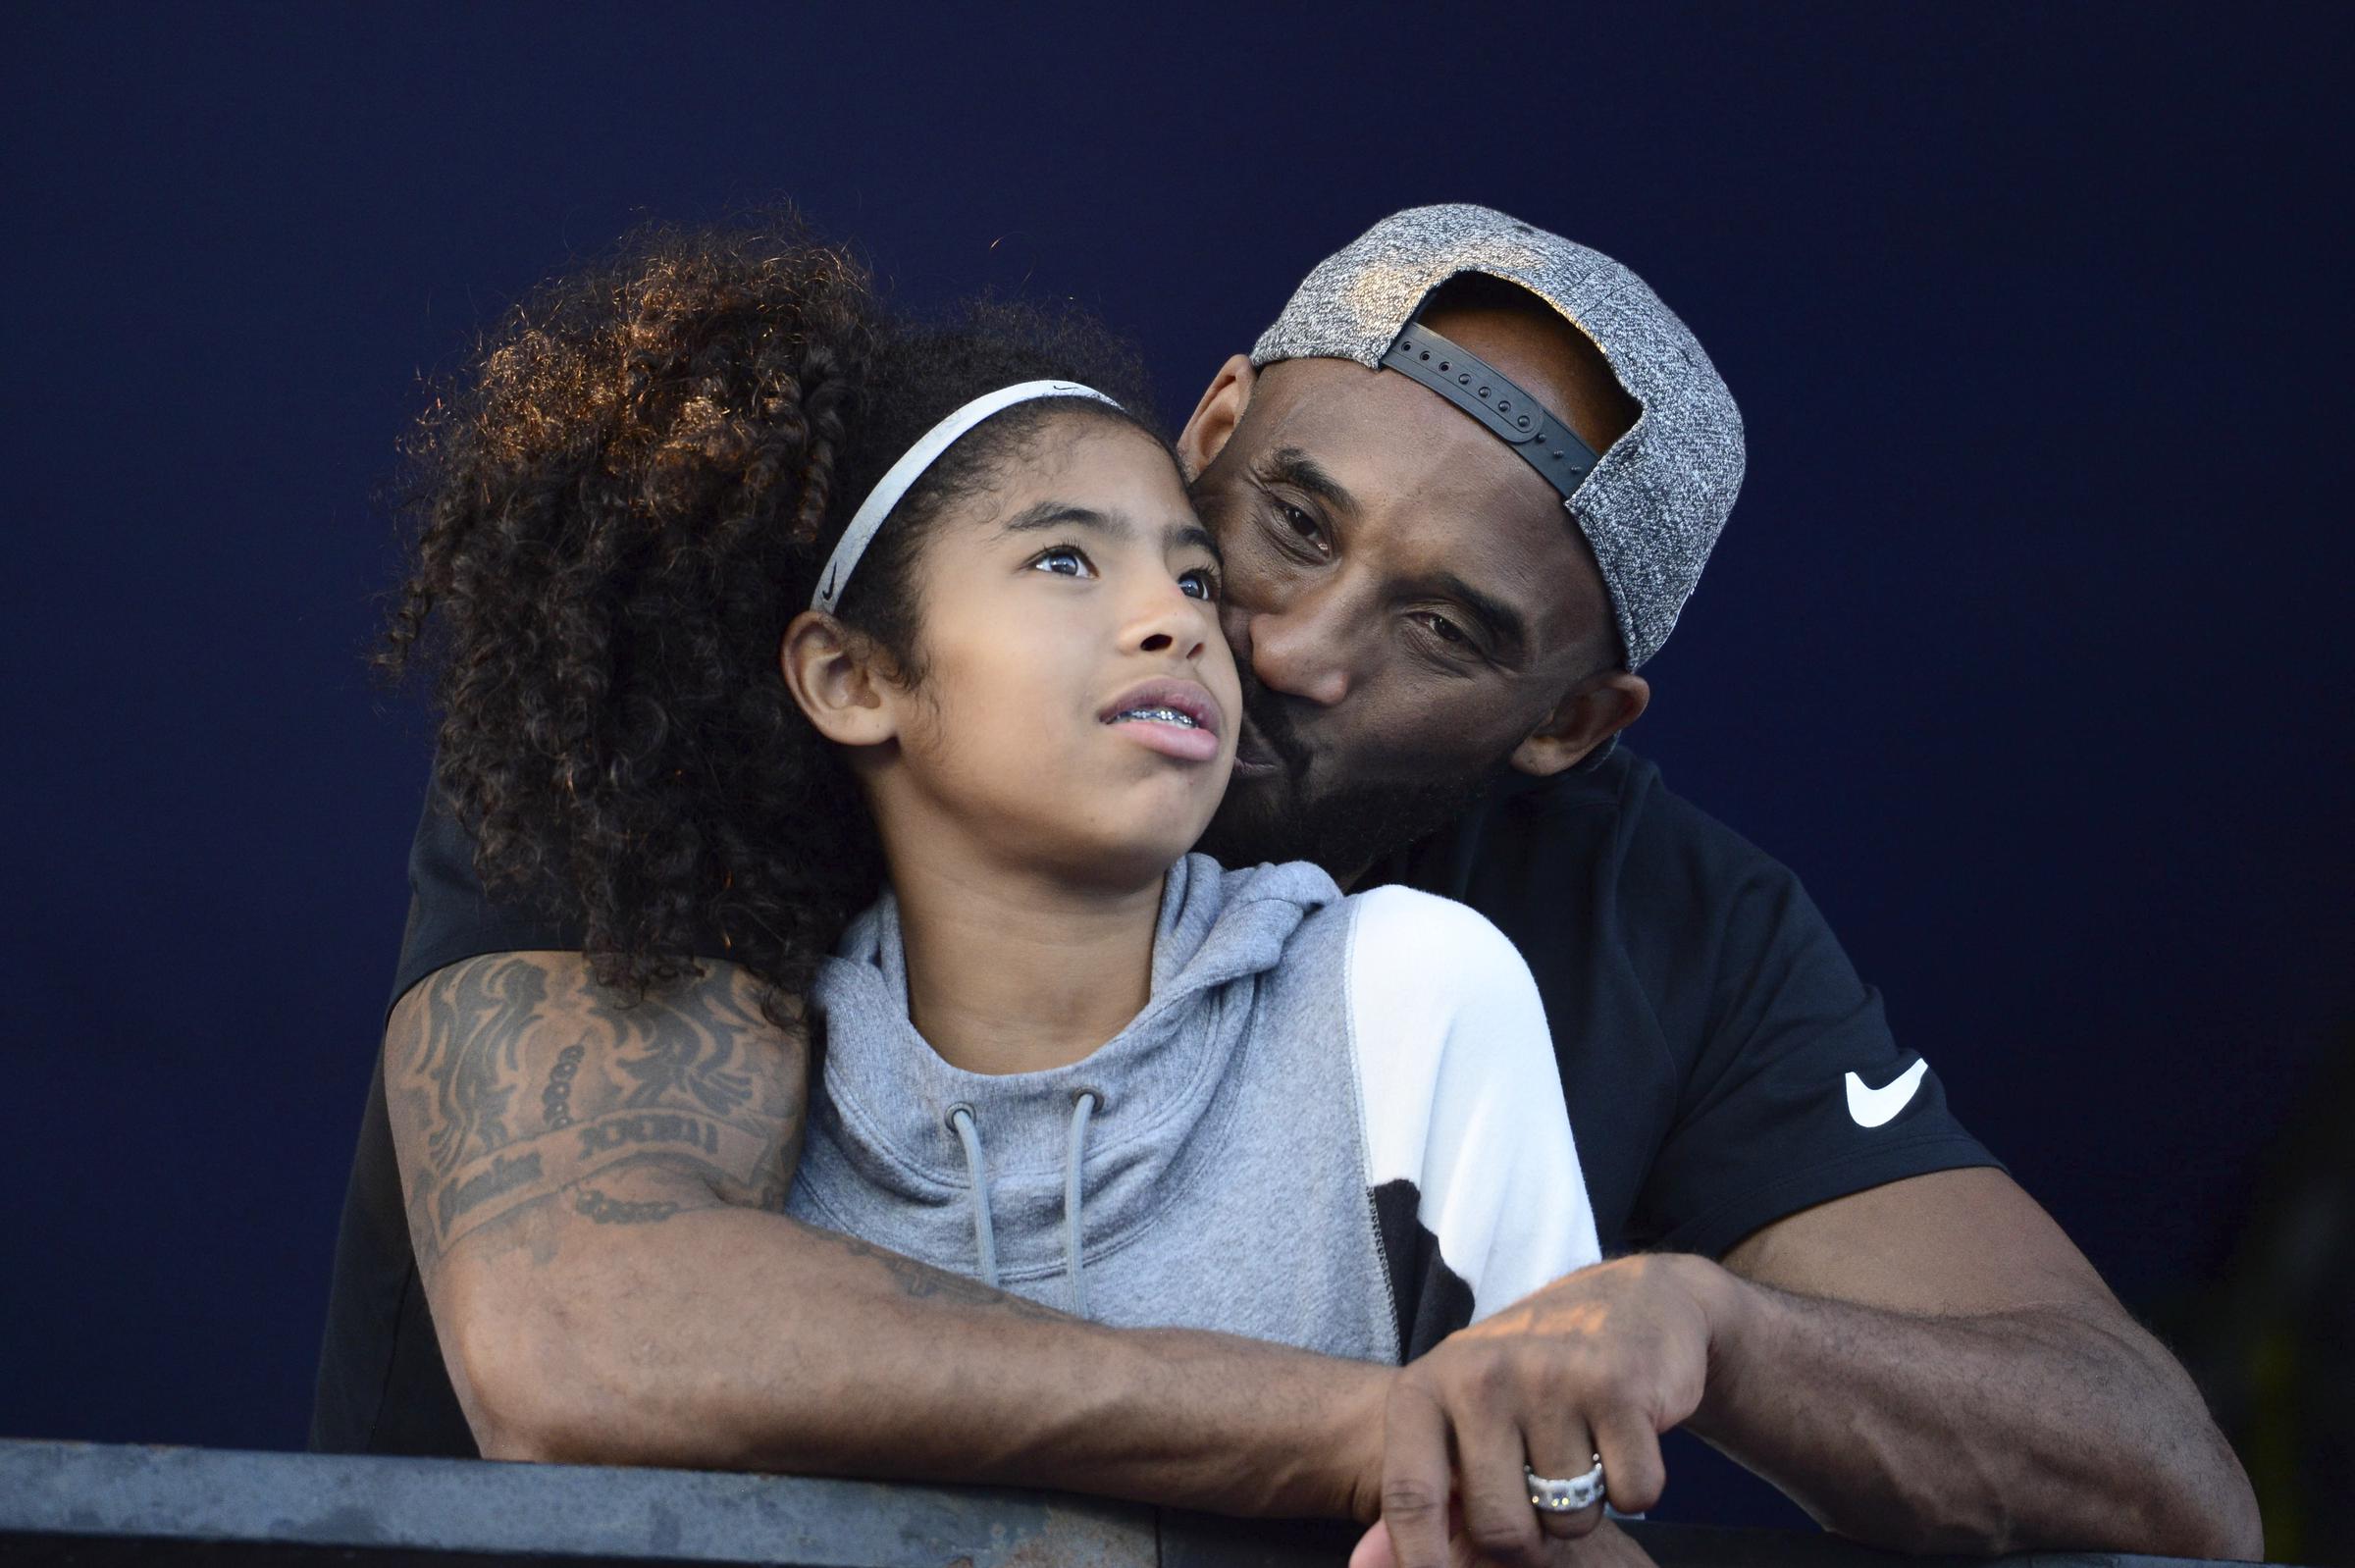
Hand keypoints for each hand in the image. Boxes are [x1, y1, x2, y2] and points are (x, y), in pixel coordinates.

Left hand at [1366, 1254, 1726, 1567]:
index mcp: (1426, 1387)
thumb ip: (1420, 1492)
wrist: (1631, 1303)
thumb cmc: (1530, 1378)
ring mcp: (1549, 1377)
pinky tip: (1622, 1435)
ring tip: (1580, 1448)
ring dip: (1585, 1509)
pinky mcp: (1619, 1385)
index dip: (1420, 1562)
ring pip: (1570, 1521)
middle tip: (1540, 1493)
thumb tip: (1367, 1567)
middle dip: (1529, 1541)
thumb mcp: (1459, 1415)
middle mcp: (1479, 1377)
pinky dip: (1637, 1485)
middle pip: (1500, 1530)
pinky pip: (1634, 1496)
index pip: (1409, 1497)